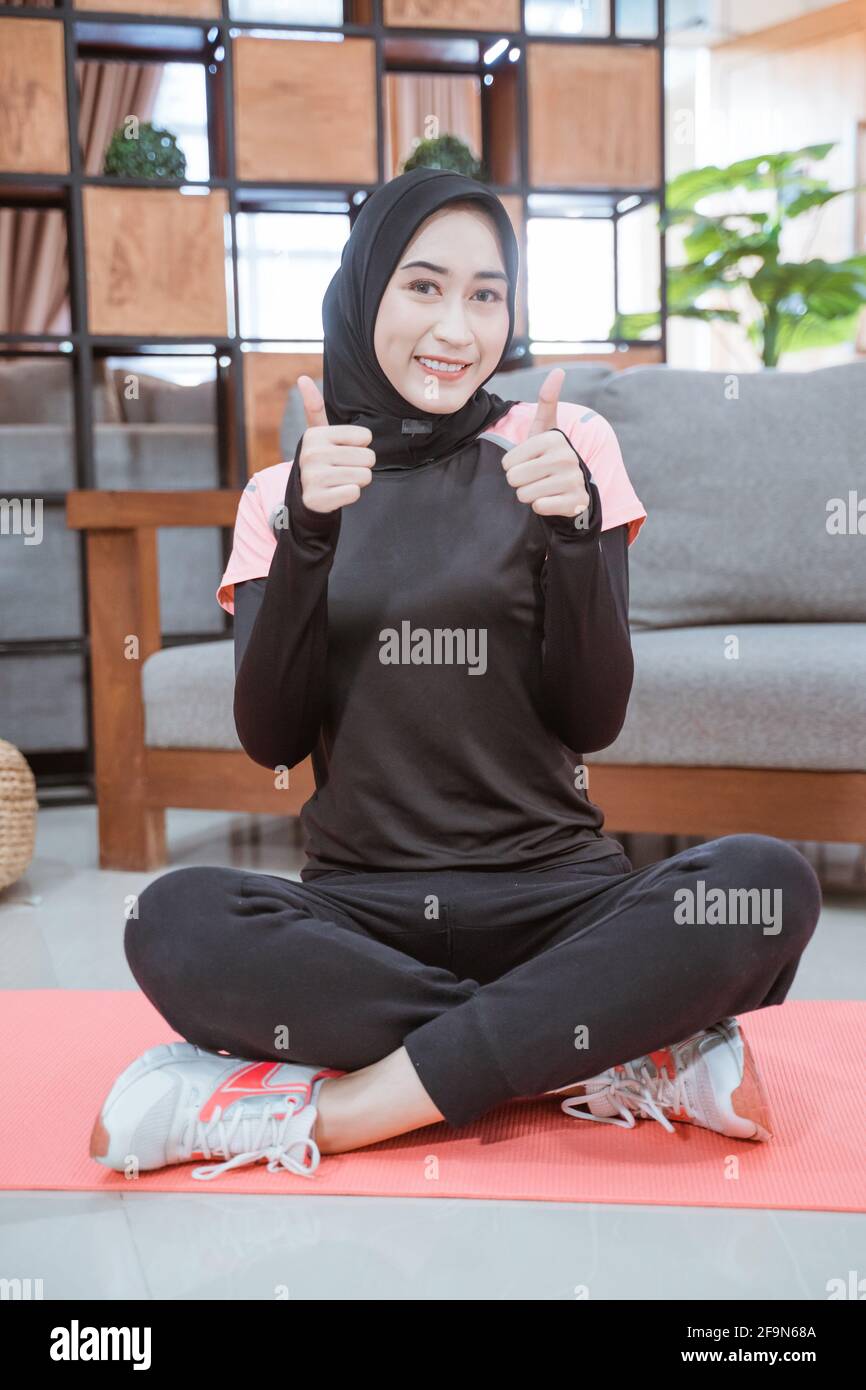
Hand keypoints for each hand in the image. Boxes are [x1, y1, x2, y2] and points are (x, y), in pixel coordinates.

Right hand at [295, 375, 375, 513]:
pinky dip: (349, 495)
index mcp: (316, 435)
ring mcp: (314, 477)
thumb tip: (302, 378)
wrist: (305, 495)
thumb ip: (314, 407)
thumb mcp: (317, 434)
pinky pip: (354, 493)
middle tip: (343, 469)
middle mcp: (313, 453)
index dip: (360, 447)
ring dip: (357, 481)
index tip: (343, 452)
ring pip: (364, 476)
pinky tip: (336, 493)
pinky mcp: (318, 499)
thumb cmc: (319, 460)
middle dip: (361, 466)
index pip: (366, 437)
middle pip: (368, 458)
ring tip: (339, 480)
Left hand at [500, 367, 591, 519]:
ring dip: (529, 495)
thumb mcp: (546, 430)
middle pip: (514, 478)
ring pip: (524, 495)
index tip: (529, 463)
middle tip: (535, 478)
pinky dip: (541, 507)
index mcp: (553, 438)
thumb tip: (558, 370)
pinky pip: (539, 507)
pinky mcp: (575, 501)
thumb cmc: (551, 457)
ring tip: (544, 487)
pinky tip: (553, 499)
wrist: (574, 489)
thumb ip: (547, 401)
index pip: (508, 462)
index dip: (512, 466)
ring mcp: (572, 479)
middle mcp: (565, 456)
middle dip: (520, 482)